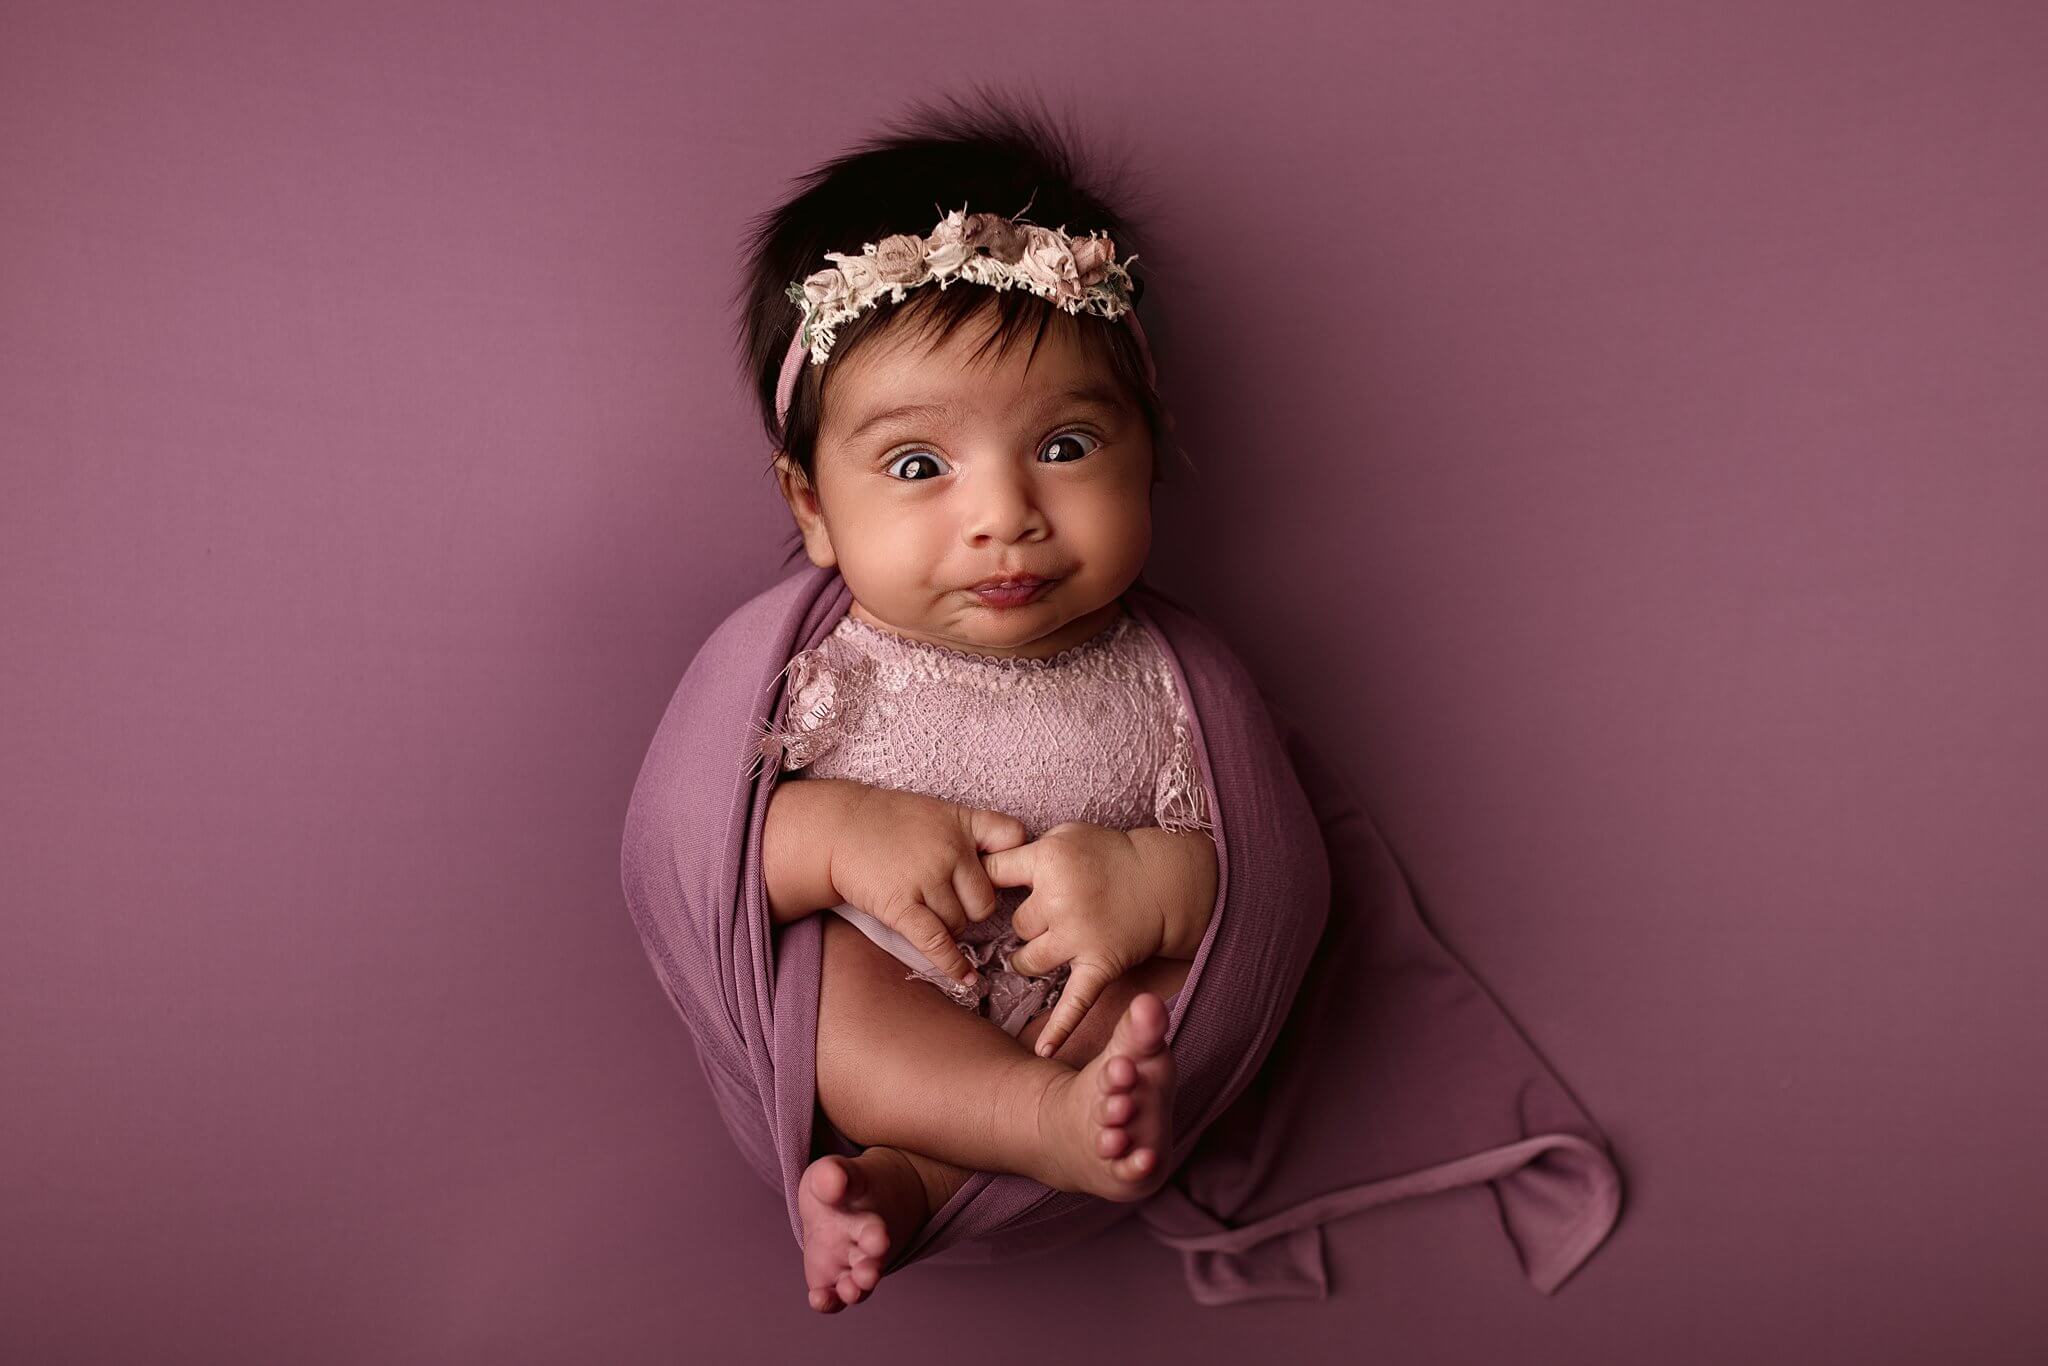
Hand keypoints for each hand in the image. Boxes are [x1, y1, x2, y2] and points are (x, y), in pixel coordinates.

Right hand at [828, 785, 1031, 986]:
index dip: (1012, 861)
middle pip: (985, 900)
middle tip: (947, 900)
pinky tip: (966, 979)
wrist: (838, 829)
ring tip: (924, 908)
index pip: (1013, 838)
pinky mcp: (901, 906)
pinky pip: (937, 942)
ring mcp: (926, 879)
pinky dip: (953, 964)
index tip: (1004, 875)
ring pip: (959, 924)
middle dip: (970, 908)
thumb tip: (1013, 858)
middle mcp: (950, 850)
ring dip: (948, 926)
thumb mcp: (939, 810)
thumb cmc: (890, 822)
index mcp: (962, 823)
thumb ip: (975, 829)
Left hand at [979, 821, 1168, 1056]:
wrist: (1162, 880)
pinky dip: (1061, 1027)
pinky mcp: (1099, 964)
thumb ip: (1026, 850)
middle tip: (1053, 911)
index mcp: (1048, 860)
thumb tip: (983, 867)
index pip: (993, 873)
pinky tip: (1044, 1049)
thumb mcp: (1065, 835)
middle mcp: (1059, 899)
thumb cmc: (1109, 855)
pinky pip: (1076, 1001)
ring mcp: (1079, 936)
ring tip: (1047, 949)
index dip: (987, 880)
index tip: (988, 887)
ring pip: (1028, 960)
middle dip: (1030, 920)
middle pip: (1016, 924)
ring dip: (1031, 958)